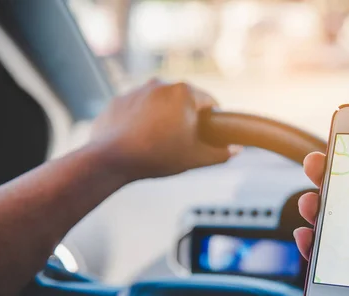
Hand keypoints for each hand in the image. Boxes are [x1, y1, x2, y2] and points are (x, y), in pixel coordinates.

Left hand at [91, 79, 237, 180]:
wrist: (110, 159)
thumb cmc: (157, 156)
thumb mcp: (196, 158)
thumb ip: (221, 153)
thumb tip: (238, 150)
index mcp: (184, 93)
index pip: (210, 102)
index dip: (213, 121)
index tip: (210, 136)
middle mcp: (161, 84)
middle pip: (184, 100)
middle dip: (187, 118)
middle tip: (184, 142)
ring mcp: (137, 90)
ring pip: (160, 103)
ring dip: (164, 117)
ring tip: (159, 142)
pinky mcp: (119, 100)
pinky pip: (138, 108)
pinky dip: (142, 120)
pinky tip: (140, 140)